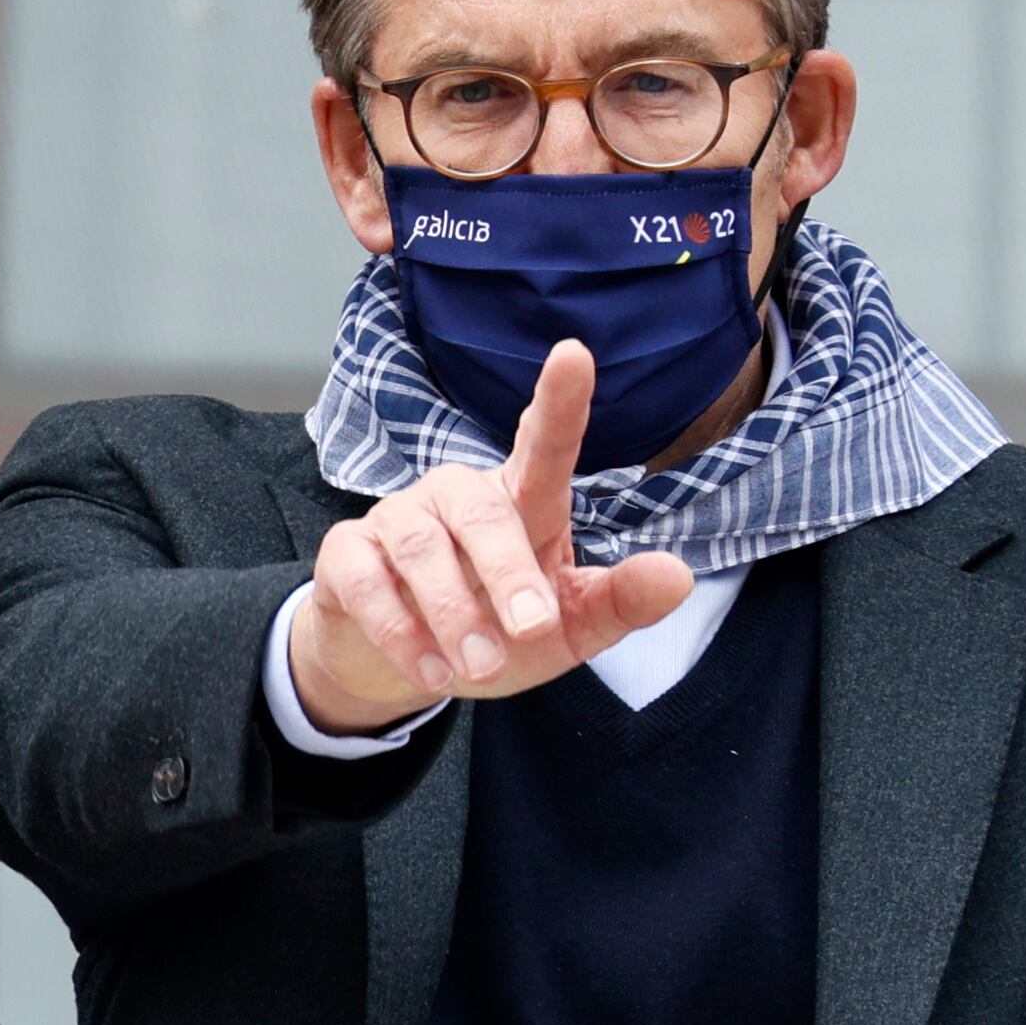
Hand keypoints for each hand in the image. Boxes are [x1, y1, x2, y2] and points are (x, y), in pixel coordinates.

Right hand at [284, 341, 696, 733]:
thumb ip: (619, 603)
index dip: (559, 401)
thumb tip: (678, 577)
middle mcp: (458, 496)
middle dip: (510, 572)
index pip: (544, 444)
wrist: (397, 666)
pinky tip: (428, 670)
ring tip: (477, 668)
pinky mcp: (347, 555)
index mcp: (523, 502)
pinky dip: (397, 628)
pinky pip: (365, 579)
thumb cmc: (497, 631)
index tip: (575, 354)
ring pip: (420, 545)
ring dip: (452, 611)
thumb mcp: (569, 628)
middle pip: (485, 513)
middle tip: (532, 629)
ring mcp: (398, 520)